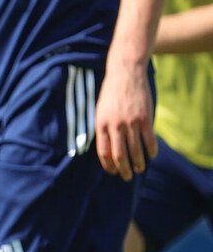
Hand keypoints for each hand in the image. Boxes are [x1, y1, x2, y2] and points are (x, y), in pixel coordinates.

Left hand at [94, 63, 155, 178]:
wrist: (125, 74)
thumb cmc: (110, 94)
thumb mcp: (100, 111)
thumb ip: (102, 129)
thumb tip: (106, 148)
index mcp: (100, 125)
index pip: (103, 152)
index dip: (108, 165)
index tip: (113, 172)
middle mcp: (114, 126)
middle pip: (119, 155)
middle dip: (124, 169)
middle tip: (128, 176)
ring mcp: (130, 122)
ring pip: (135, 149)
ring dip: (139, 162)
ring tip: (141, 169)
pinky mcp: (145, 118)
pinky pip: (149, 139)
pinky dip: (151, 149)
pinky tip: (152, 155)